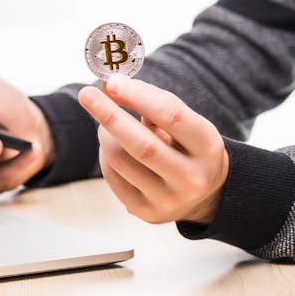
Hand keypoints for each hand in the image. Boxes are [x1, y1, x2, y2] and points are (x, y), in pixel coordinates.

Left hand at [77, 75, 228, 224]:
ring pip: (120, 160)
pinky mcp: (147, 213)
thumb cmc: (189, 146)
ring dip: (106, 135)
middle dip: (109, 115)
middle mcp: (192, 178)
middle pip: (142, 145)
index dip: (139, 96)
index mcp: (207, 147)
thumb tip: (112, 86)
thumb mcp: (186, 123)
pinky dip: (105, 155)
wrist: (205, 193)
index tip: (112, 82)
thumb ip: (154, 103)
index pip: (171, 116)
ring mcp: (169, 200)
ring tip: (108, 125)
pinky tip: (112, 147)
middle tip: (87, 94)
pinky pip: (113, 177)